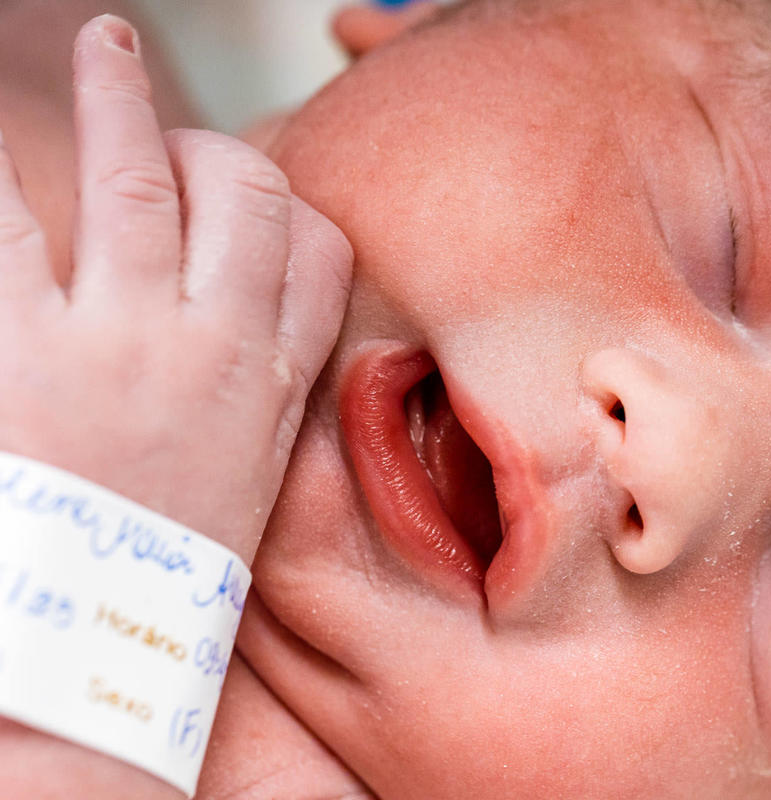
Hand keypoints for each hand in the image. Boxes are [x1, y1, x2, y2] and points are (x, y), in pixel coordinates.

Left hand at [0, 14, 351, 564]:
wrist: (85, 653)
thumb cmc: (157, 581)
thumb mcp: (240, 492)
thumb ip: (251, 412)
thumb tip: (243, 357)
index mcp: (270, 392)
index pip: (321, 263)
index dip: (300, 215)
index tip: (269, 204)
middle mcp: (213, 351)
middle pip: (250, 201)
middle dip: (221, 154)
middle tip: (187, 142)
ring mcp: (123, 339)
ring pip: (143, 183)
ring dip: (124, 100)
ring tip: (110, 46)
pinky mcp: (27, 343)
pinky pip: (14, 223)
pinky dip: (0, 165)